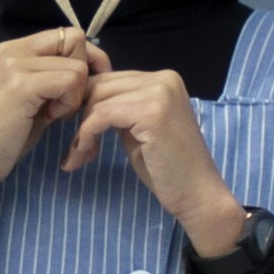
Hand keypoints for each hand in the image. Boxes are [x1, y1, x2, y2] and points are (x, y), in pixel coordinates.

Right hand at [0, 29, 101, 229]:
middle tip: (64, 103)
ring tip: (52, 113)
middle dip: (84, 73)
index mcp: (14, 49)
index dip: (84, 59)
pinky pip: (70, 82)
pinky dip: (69, 103)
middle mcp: (13, 49)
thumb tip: (89, 68)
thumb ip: (53, 77)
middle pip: (76, 40)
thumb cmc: (3, 136)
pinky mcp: (20, 85)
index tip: (79, 88)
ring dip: (75, 95)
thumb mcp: (33, 97)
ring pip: (77, 66)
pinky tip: (51, 118)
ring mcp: (14, 65)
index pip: (67, 35)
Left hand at [64, 66, 248, 257]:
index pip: (108, 79)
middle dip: (80, 117)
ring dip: (81, 130)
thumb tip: (79, 100)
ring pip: (98, 99)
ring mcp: (160, 92)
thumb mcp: (138, 129)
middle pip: (100, 85)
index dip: (85, 105)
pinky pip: (102, 115)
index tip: (77, 135)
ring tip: (79, 157)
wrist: (198, 195)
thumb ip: (118, 110)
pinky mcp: (151, 111)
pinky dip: (86, 135)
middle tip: (75, 150)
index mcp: (163, 79)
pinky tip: (84, 154)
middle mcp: (164, 78)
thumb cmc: (168, 170)